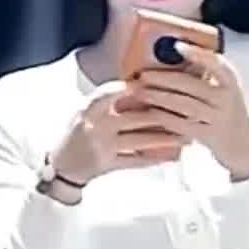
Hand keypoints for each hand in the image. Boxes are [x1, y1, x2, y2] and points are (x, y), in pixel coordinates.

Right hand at [49, 81, 189, 188]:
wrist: (61, 166)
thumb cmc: (77, 133)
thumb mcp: (83, 111)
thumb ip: (107, 100)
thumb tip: (140, 84)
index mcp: (87, 109)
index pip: (109, 93)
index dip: (132, 88)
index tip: (154, 82)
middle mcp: (95, 127)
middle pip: (134, 117)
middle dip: (163, 114)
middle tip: (186, 110)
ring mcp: (102, 147)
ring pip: (140, 140)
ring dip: (167, 138)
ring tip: (187, 134)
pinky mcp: (108, 165)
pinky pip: (137, 161)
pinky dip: (157, 158)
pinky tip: (174, 155)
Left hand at [128, 42, 248, 179]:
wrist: (242, 143)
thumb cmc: (223, 109)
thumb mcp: (221, 89)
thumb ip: (202, 75)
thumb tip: (169, 54)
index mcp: (230, 82)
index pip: (218, 64)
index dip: (198, 54)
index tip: (177, 46)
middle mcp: (227, 99)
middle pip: (192, 85)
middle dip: (164, 78)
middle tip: (142, 74)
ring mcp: (218, 118)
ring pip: (185, 105)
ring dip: (159, 97)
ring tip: (139, 91)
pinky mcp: (208, 136)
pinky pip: (183, 124)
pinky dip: (165, 117)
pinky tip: (150, 111)